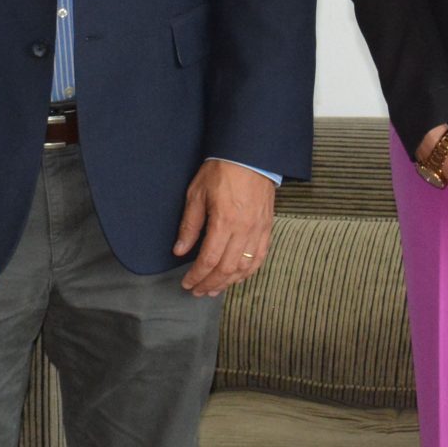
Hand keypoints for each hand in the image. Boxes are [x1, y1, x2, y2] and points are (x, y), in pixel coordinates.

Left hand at [176, 159, 277, 296]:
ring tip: (214, 290)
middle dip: (210, 284)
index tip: (187, 283)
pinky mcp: (267, 227)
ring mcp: (258, 230)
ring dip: (228, 282)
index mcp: (224, 221)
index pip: (209, 259)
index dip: (197, 276)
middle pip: (227, 269)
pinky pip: (260, 257)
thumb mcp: (197, 194)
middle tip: (197, 291)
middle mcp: (244, 229)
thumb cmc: (222, 170)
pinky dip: (248, 272)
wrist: (251, 155)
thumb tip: (179, 251)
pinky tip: (237, 277)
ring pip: (245, 267)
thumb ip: (189, 225)